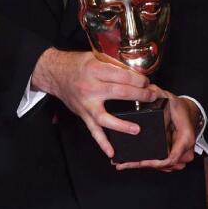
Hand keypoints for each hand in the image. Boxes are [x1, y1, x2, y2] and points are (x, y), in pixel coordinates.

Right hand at [30, 48, 157, 158]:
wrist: (55, 74)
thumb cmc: (77, 64)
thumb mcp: (95, 57)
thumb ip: (113, 64)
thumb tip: (136, 71)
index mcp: (95, 70)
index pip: (121, 76)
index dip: (137, 79)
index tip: (147, 82)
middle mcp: (90, 88)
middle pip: (119, 93)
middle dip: (139, 95)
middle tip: (152, 96)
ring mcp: (86, 104)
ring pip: (105, 117)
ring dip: (122, 124)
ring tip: (137, 129)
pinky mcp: (83, 115)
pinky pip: (93, 131)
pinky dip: (102, 143)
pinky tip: (112, 152)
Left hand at [114, 89, 198, 171]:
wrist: (188, 113)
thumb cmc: (180, 107)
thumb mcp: (170, 98)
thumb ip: (158, 93)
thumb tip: (147, 90)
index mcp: (186, 138)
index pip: (171, 158)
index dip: (155, 162)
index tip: (141, 161)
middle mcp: (185, 150)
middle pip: (163, 166)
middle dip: (143, 165)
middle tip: (123, 164)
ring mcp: (181, 156)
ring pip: (161, 167)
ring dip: (143, 166)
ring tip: (122, 164)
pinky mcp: (175, 157)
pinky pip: (162, 165)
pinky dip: (147, 164)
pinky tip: (130, 162)